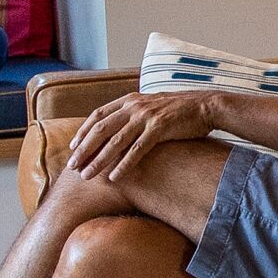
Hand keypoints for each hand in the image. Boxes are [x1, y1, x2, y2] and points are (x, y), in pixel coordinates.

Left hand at [68, 91, 213, 181]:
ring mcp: (146, 116)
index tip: (72, 147)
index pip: (98, 115)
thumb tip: (117, 131)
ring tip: (87, 176)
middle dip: (84, 149)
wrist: (205, 106)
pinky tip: (114, 177)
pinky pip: (137, 150)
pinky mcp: (159, 128)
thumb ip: (133, 115)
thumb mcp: (150, 107)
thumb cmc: (178, 111)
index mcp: (130, 100)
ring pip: (115, 142)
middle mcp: (134, 106)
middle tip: (72, 166)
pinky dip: (124, 165)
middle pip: (101, 130)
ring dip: (98, 160)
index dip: (83, 132)